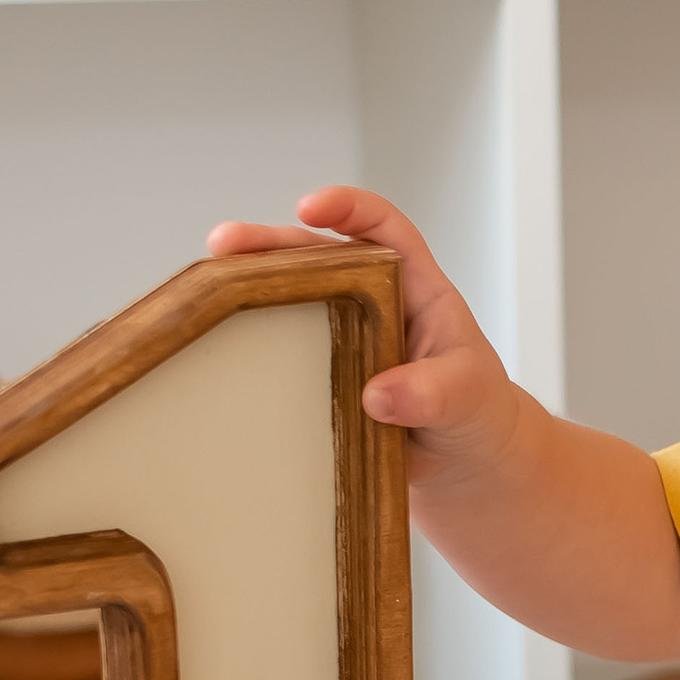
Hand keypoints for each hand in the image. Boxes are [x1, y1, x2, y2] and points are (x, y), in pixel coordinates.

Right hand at [206, 185, 522, 490]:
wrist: (469, 471)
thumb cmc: (480, 419)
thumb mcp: (469, 400)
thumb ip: (434, 392)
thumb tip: (378, 393)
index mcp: (417, 292)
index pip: (386, 230)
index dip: (350, 209)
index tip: (311, 208)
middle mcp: (372, 305)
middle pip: (316, 256)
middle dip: (269, 243)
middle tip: (224, 245)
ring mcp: (341, 340)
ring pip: (288, 299)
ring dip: (244, 287)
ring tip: (199, 286)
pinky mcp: (318, 379)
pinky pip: (278, 353)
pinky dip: (243, 343)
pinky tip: (207, 343)